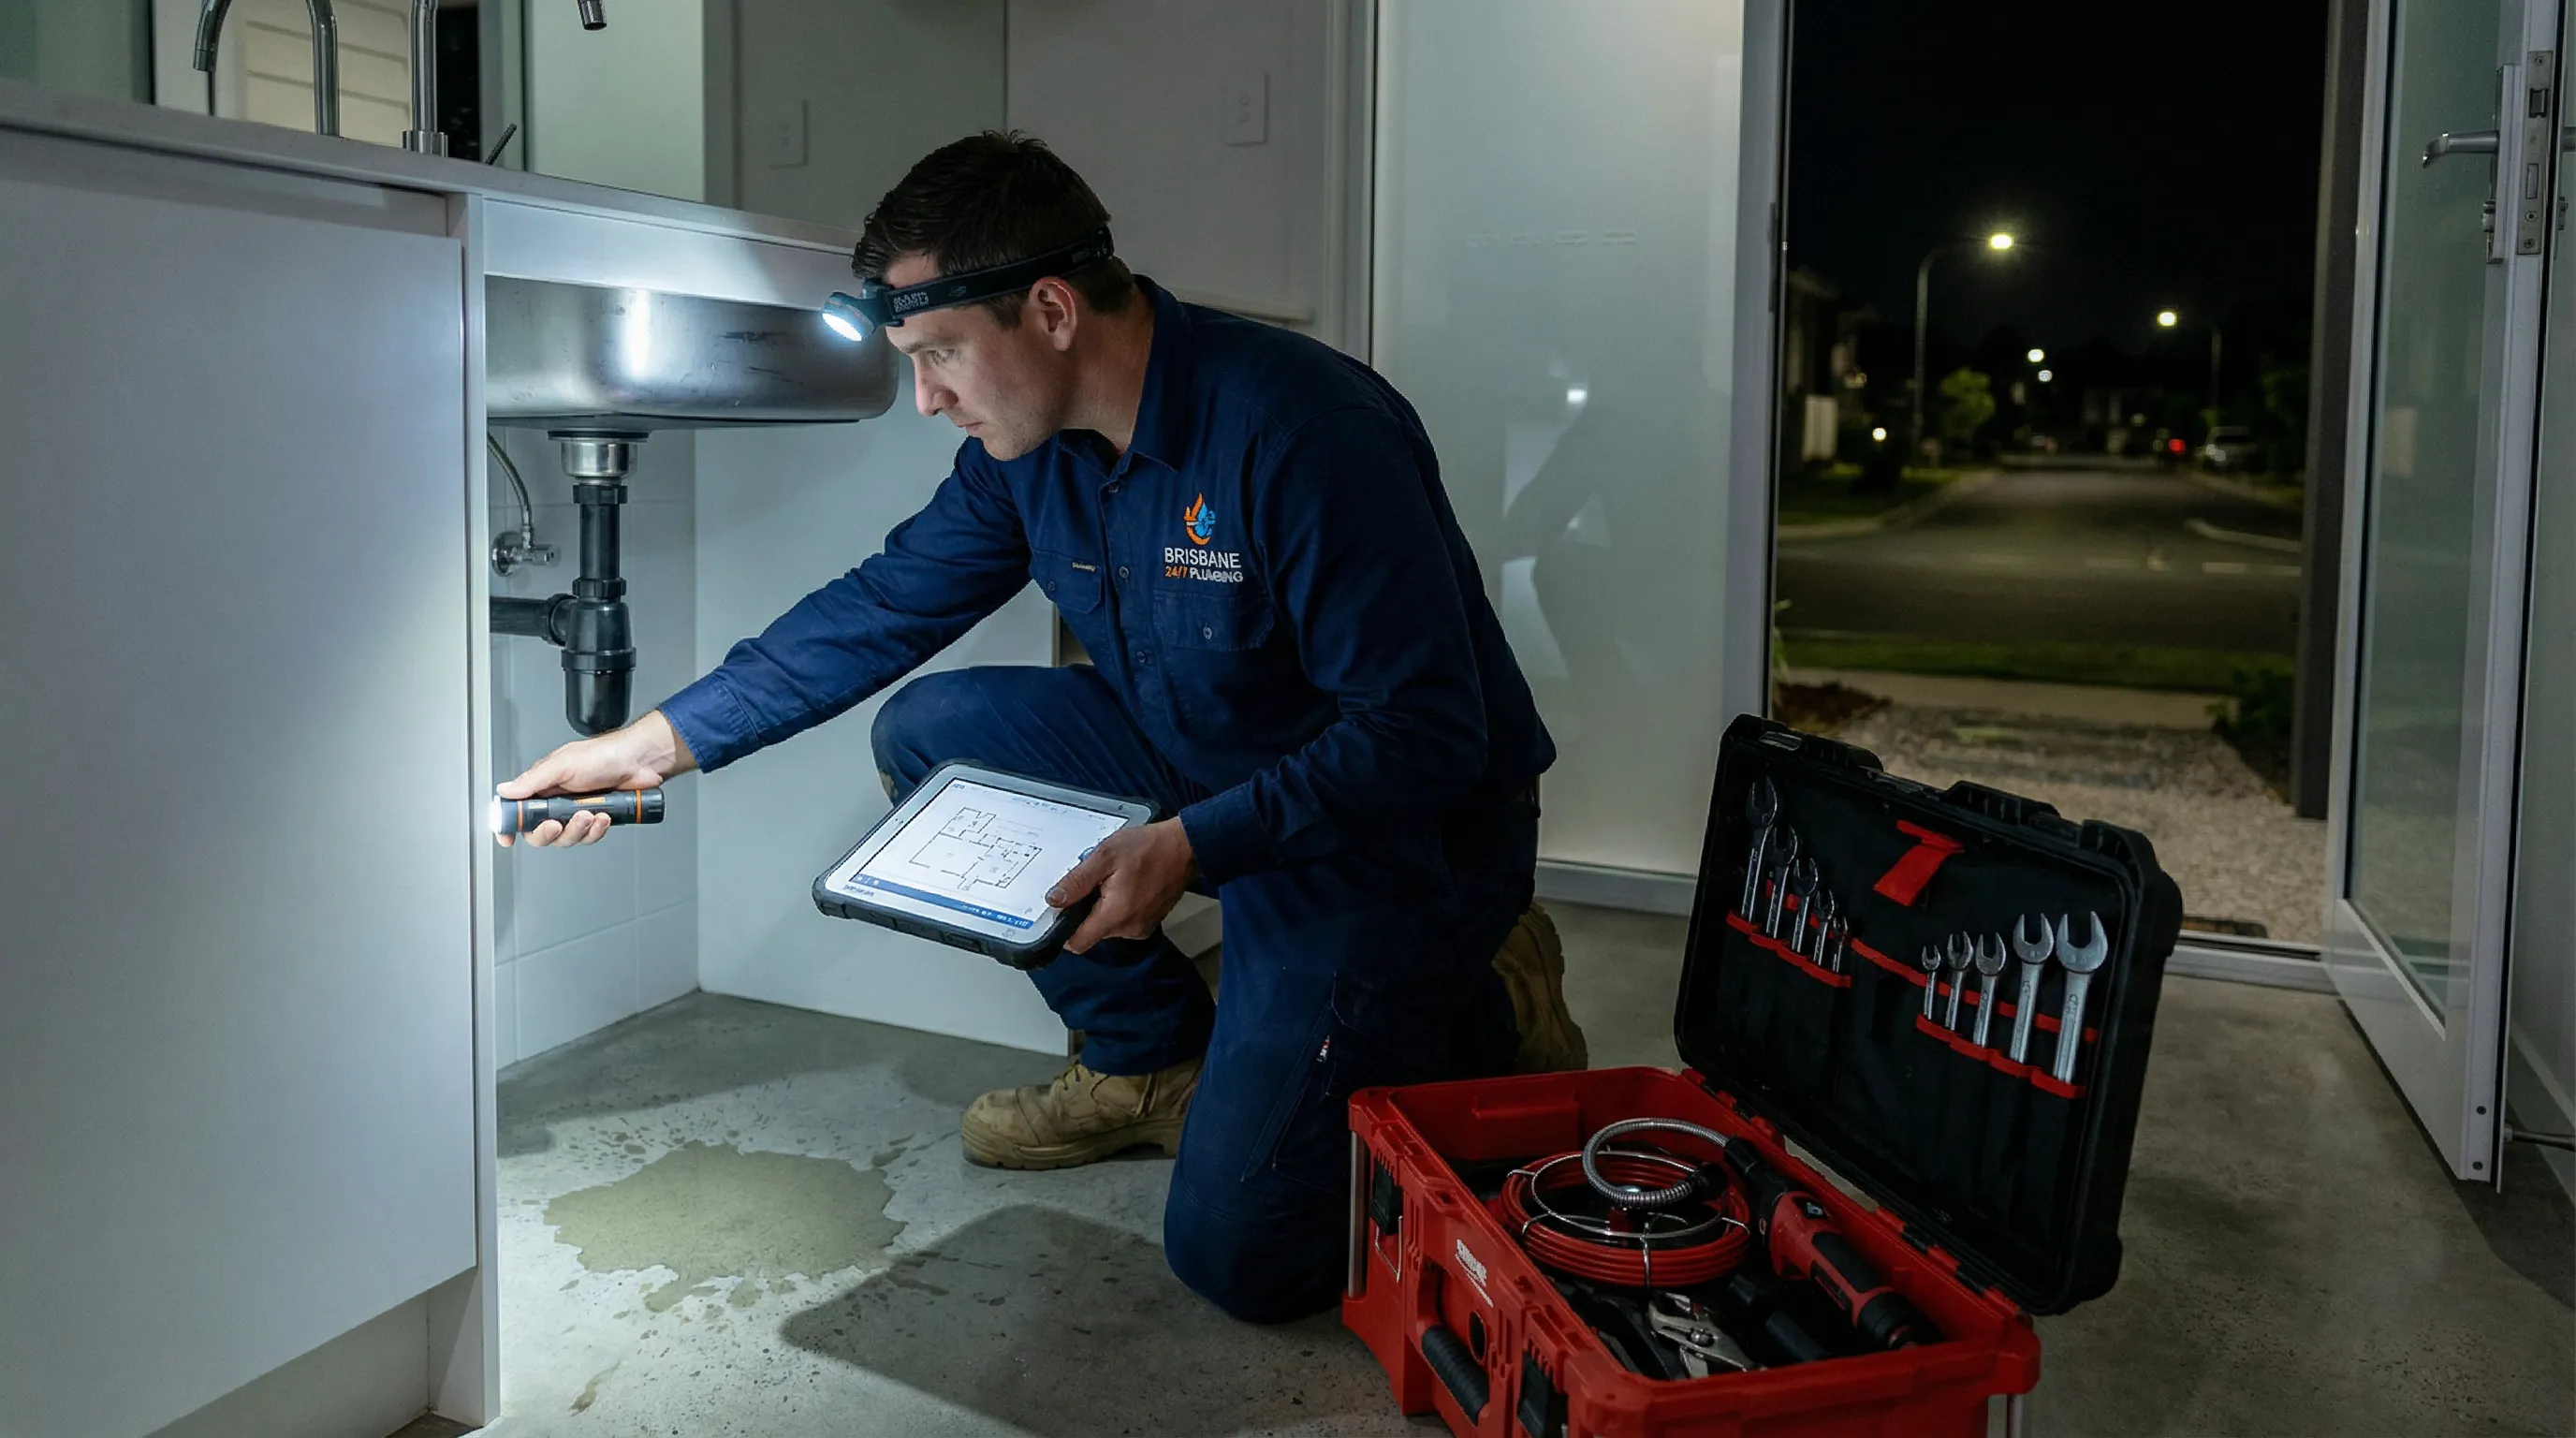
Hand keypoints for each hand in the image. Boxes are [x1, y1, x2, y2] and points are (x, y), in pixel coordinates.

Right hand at [497, 710, 693, 847]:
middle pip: (540, 833)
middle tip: (557, 824)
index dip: (510, 826)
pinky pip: (589, 837)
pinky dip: (596, 830)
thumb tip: (505, 791)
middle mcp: (557, 801)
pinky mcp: (597, 821)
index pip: (518, 811)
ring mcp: (577, 812)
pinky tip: (604, 816)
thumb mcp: (563, 765)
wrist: (641, 760)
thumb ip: (533, 781)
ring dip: (577, 830)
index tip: (507, 838)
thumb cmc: (604, 754)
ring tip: (590, 814)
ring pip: (566, 838)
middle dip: (548, 833)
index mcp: (543, 786)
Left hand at [1048, 819, 1195, 954]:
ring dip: (1103, 907)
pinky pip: (1123, 922)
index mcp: (1115, 915)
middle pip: (1091, 932)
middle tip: (1096, 882)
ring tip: (1114, 880)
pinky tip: (1126, 885)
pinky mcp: (1149, 923)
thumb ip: (1077, 881)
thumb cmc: (1149, 848)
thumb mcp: (1104, 856)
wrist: (1185, 847)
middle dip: (1086, 910)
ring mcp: (1141, 928)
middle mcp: (1128, 928)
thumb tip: (1054, 900)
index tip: (1062, 910)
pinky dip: (1119, 907)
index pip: (1077, 943)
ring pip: (1107, 926)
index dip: (1063, 929)